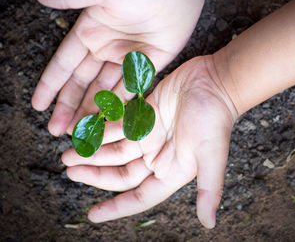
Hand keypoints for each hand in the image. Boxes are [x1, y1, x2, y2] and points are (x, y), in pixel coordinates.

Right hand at [32, 0, 208, 135]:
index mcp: (89, 33)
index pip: (64, 66)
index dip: (51, 86)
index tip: (39, 105)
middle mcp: (105, 49)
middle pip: (82, 84)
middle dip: (69, 107)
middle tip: (58, 130)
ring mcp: (127, 59)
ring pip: (105, 91)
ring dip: (93, 111)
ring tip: (83, 133)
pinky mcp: (148, 65)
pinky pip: (132, 90)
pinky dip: (122, 106)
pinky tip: (113, 123)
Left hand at [61, 56, 237, 227]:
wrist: (215, 81)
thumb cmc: (215, 119)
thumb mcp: (212, 156)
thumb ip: (209, 190)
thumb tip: (209, 224)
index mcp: (171, 170)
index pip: (139, 195)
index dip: (116, 207)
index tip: (93, 215)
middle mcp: (158, 155)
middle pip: (121, 171)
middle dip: (95, 173)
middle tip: (70, 169)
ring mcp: (150, 134)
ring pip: (115, 148)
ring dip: (93, 151)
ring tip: (69, 152)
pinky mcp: (145, 113)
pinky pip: (117, 124)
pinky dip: (101, 128)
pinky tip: (84, 129)